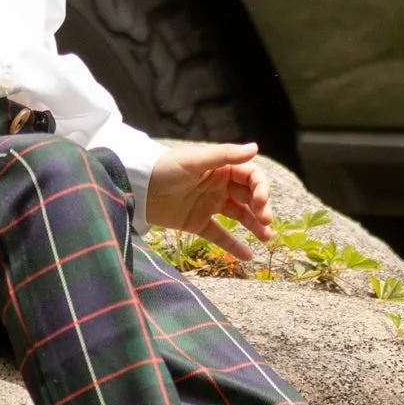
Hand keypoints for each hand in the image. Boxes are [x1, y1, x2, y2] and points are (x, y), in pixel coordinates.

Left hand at [145, 142, 271, 260]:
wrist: (136, 187)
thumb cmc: (165, 168)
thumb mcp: (195, 160)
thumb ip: (226, 155)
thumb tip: (255, 148)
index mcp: (221, 168)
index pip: (252, 177)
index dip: (261, 189)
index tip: (261, 203)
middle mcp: (219, 186)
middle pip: (249, 197)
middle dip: (262, 209)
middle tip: (266, 222)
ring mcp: (209, 205)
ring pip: (240, 216)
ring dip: (255, 226)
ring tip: (267, 238)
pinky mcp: (197, 223)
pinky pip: (220, 235)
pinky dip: (234, 246)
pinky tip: (248, 256)